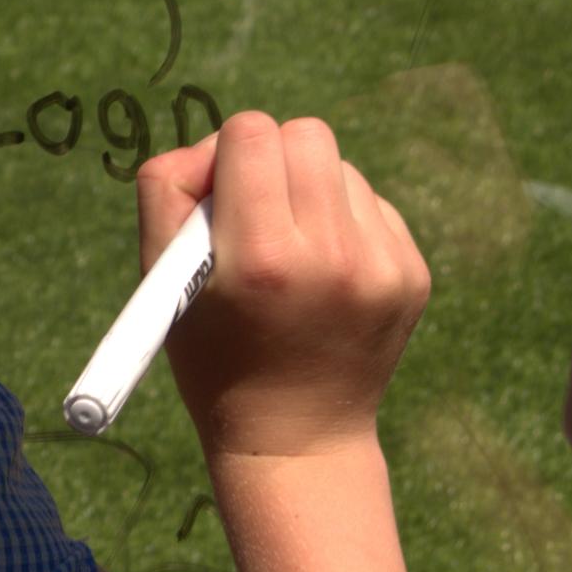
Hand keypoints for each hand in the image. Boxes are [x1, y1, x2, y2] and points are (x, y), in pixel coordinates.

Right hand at [136, 114, 431, 462]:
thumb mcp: (159, 279)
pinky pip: (372, 206)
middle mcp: (331, 255)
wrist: (295, 438)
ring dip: (311, 192)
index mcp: (261, 256)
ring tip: (292, 252)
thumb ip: (169, 191)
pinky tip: (325, 274)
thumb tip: (213, 147)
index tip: (221, 197)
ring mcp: (382, 266)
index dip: (227, 156)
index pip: (252, 133)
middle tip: (257, 211)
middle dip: (273, 161)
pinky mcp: (412, 275)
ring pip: (342, 167)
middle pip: (305, 134)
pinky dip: (343, 224)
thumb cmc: (213, 355)